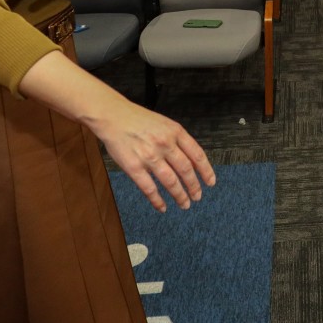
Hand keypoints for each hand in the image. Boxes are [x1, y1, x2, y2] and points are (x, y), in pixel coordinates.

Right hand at [96, 100, 216, 211]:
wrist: (112, 116)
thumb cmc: (138, 119)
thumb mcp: (164, 124)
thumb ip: (177, 140)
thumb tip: (192, 161)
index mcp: (175, 131)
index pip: (197, 154)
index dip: (206, 171)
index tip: (210, 183)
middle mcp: (165, 144)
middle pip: (186, 170)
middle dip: (194, 186)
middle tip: (197, 197)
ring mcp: (149, 156)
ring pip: (171, 182)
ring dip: (179, 195)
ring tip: (184, 204)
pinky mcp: (134, 167)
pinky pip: (149, 188)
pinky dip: (157, 200)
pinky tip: (162, 207)